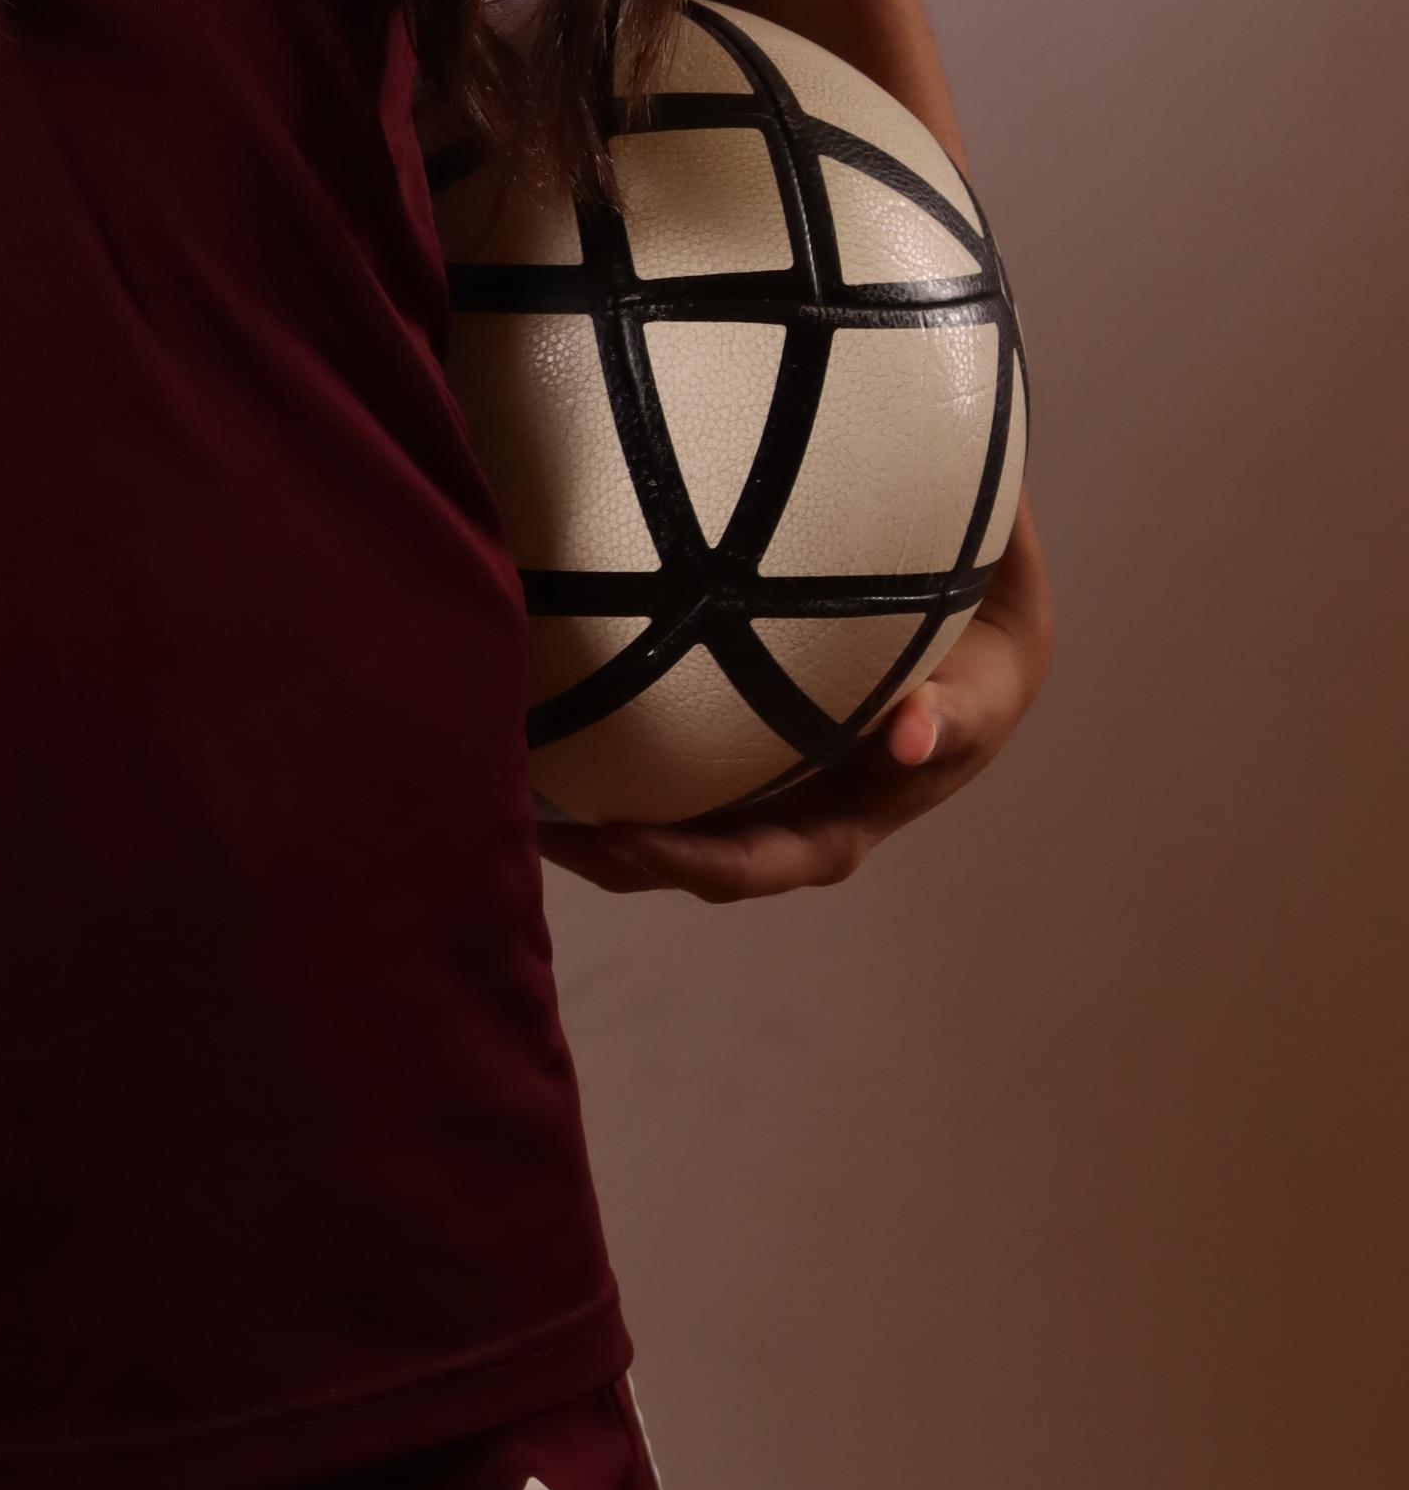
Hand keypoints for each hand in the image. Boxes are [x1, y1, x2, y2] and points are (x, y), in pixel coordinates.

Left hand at [540, 498, 1052, 900]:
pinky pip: (659, 750)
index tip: (621, 838)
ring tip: (506, 767)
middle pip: (680, 854)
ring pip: (655, 809)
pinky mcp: (728, 736)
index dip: (684, 861)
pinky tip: (544, 696)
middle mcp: (783, 815)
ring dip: (585, 805)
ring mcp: (751, 780)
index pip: (750, 865)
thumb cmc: (979, 658)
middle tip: (527, 815)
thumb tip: (909, 736)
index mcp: (837, 825)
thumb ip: (953, 712)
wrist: (981, 625)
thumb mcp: (984, 686)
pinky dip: (604, 737)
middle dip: (606, 848)